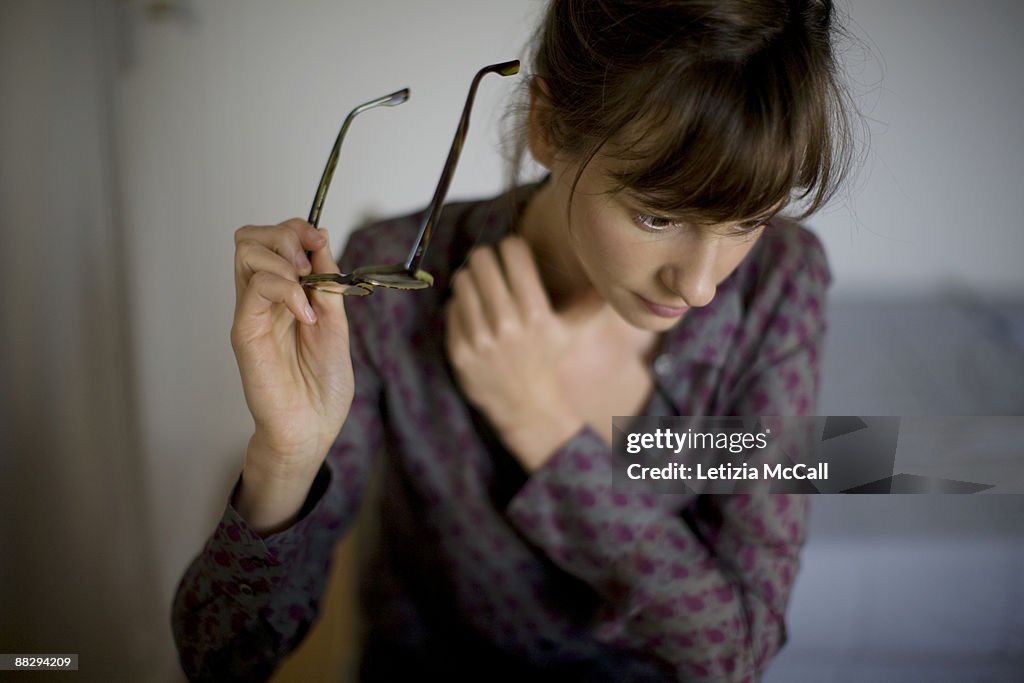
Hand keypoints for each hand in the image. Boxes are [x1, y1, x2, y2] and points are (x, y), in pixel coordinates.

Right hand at [231, 218, 353, 479]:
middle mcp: (262, 299)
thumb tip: (321, 240)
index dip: (297, 229)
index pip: (273, 239)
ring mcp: (251, 313)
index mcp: (284, 294)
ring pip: (246, 252)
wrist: (313, 427)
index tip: (321, 241)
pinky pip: (255, 288)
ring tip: (307, 287)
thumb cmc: (323, 384)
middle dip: (285, 234)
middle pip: (251, 237)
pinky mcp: (245, 332)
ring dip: (283, 257)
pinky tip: (305, 313)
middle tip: (310, 261)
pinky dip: (286, 290)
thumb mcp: (336, 321)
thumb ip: (327, 282)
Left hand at [445, 235, 583, 470]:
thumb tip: (609, 279)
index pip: (514, 253)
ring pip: (462, 280)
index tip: (512, 253)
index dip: (512, 247)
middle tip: (491, 265)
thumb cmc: (547, 361)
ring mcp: (480, 339)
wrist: (526, 407)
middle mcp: (507, 324)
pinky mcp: (460, 351)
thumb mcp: (570, 332)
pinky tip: (472, 312)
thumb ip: (588, 303)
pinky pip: (451, 307)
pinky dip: (460, 305)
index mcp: (536, 313)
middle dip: (487, 258)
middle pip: (482, 260)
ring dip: (470, 278)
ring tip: (479, 286)